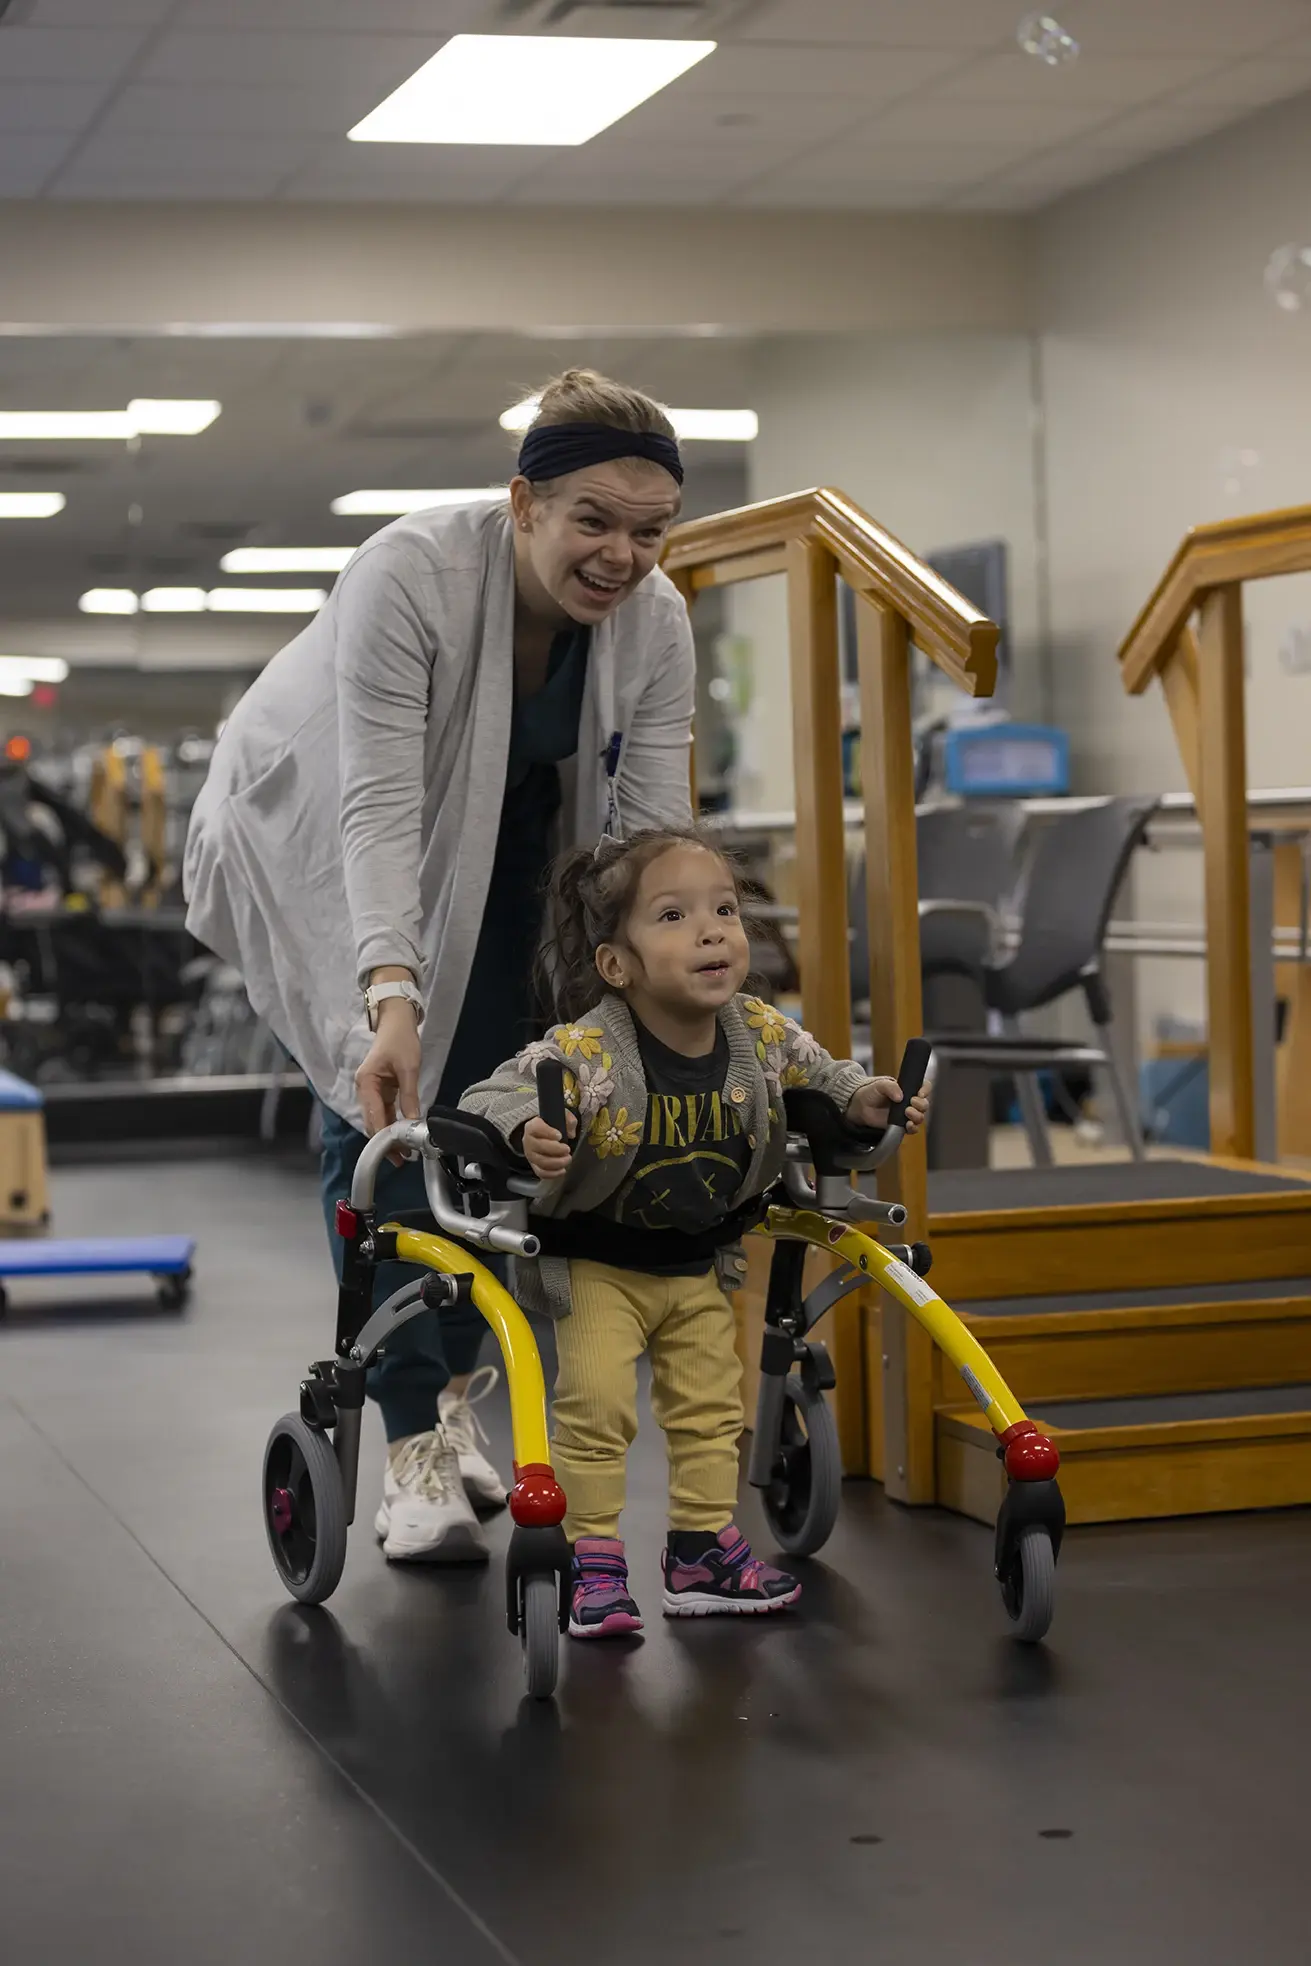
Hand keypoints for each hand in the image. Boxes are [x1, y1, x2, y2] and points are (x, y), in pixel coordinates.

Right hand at [355, 997, 421, 1156]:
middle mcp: (364, 1089)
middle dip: (385, 1141)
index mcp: (366, 1083)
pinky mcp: (380, 1090)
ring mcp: (371, 1091)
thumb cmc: (400, 1040)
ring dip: (389, 1135)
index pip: (373, 1117)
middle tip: (402, 1159)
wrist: (397, 1022)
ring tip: (404, 1153)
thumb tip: (414, 1121)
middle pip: (372, 1122)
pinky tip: (402, 1136)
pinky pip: (384, 1111)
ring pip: (377, 1119)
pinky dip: (391, 1124)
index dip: (384, 1137)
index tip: (398, 1152)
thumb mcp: (408, 1068)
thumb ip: (409, 1096)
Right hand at [522, 1110, 577, 1179]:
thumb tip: (571, 1133)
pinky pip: (541, 1173)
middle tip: (567, 1149)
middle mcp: (528, 1141)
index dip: (547, 1132)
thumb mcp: (561, 1116)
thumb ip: (568, 1120)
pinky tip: (562, 1170)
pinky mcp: (534, 1165)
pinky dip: (552, 1174)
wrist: (543, 1134)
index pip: (536, 1128)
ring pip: (540, 1162)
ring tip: (568, 1159)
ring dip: (556, 1163)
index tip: (559, 1136)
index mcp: (532, 1126)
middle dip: (555, 1150)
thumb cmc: (552, 1125)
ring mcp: (530, 1155)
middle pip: (538, 1147)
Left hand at [847, 1076, 930, 1134]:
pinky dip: (913, 1127)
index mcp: (908, 1089)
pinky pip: (913, 1129)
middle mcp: (910, 1101)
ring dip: (917, 1115)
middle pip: (924, 1104)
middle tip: (911, 1102)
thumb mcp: (879, 1085)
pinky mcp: (901, 1125)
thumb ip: (890, 1087)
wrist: (860, 1106)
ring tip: (906, 1112)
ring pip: (921, 1117)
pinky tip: (908, 1124)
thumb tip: (900, 1096)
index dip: (926, 1090)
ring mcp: (906, 1114)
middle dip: (920, 1104)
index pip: (924, 1087)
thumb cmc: (870, 1093)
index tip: (920, 1093)